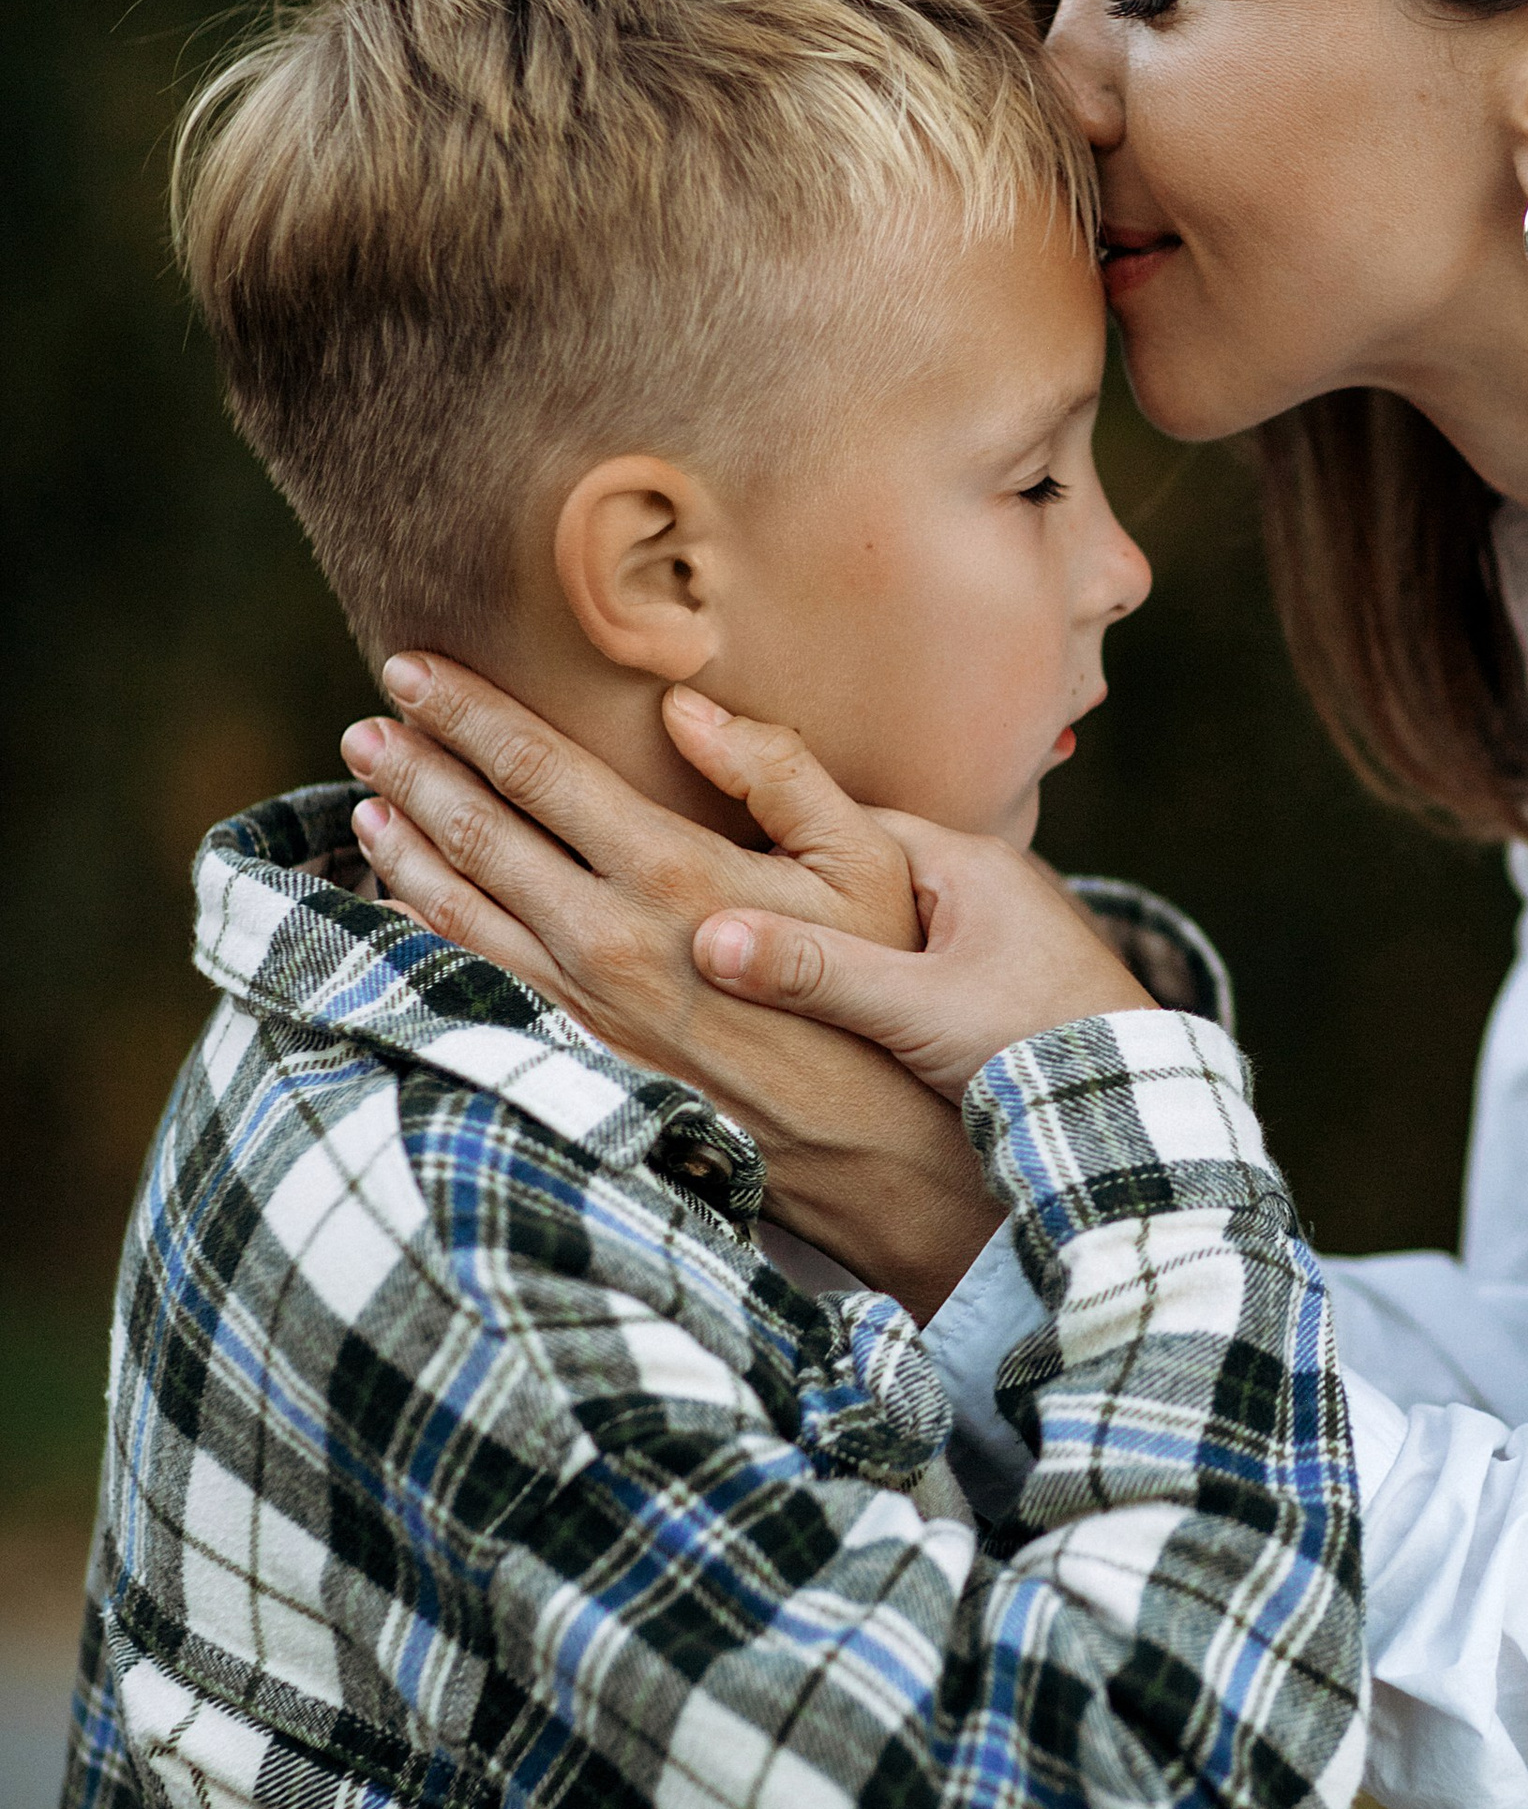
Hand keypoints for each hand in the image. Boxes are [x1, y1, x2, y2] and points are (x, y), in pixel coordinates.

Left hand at [340, 656, 997, 1316]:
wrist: (876, 1142)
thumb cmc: (882, 982)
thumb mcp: (869, 863)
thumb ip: (782, 773)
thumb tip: (686, 707)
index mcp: (674, 873)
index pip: (538, 771)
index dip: (468, 713)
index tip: (410, 666)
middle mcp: (608, 939)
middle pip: (478, 835)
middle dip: (413, 769)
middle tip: (364, 723)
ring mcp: (583, 1008)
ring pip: (458, 912)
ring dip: (403, 847)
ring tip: (365, 797)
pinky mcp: (578, 1057)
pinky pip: (474, 981)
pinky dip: (426, 929)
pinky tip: (405, 902)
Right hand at [696, 813, 1155, 1101]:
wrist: (1132, 1107)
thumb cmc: (1033, 1044)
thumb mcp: (915, 1010)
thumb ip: (816, 971)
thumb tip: (707, 936)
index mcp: (967, 863)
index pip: (847, 825)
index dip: (776, 841)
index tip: (712, 859)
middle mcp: (989, 881)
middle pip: (868, 871)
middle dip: (803, 891)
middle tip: (725, 910)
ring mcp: (1002, 931)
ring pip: (893, 919)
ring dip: (841, 937)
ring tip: (768, 963)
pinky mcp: (1010, 978)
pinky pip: (923, 958)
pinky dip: (879, 973)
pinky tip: (840, 1006)